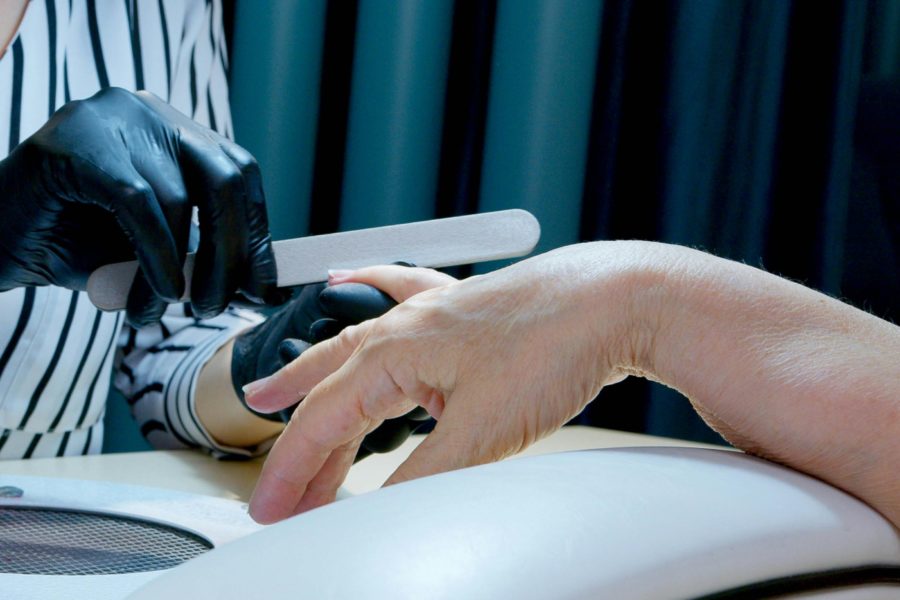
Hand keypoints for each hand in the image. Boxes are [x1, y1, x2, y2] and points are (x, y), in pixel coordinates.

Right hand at [0, 87, 284, 324]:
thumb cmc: (78, 246)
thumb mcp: (157, 252)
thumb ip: (206, 256)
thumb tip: (267, 287)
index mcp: (175, 131)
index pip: (240, 175)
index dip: (258, 234)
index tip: (265, 290)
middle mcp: (149, 112)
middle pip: (225, 180)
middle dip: (233, 254)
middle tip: (217, 307)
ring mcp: (111, 118)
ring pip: (181, 199)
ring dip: (183, 270)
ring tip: (165, 310)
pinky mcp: (76, 143)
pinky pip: (139, 205)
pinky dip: (156, 257)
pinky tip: (151, 296)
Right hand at [243, 255, 632, 522]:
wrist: (615, 298)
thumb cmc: (555, 343)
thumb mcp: (482, 431)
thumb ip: (423, 476)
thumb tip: (380, 510)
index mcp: (392, 351)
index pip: (321, 420)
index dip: (291, 470)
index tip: (271, 507)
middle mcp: (403, 326)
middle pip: (331, 390)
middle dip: (300, 444)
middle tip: (279, 489)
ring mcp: (433, 314)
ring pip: (356, 352)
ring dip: (318, 382)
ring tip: (277, 394)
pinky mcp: (463, 313)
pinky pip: (397, 295)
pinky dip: (365, 292)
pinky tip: (348, 278)